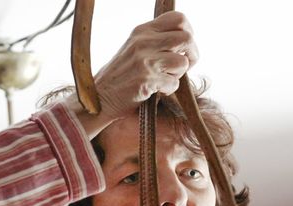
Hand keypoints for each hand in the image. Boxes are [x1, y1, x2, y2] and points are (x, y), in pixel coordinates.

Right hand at [66, 11, 197, 135]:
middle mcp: (143, 41)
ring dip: (179, 75)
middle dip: (192, 55)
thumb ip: (157, 41)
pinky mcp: (146, 79)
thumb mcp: (136, 49)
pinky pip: (173, 83)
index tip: (184, 48)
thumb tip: (187, 42)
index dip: (188, 33)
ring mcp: (144, 60)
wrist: (100, 98)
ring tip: (164, 79)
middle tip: (182, 67)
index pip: (179, 19)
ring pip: (182, 62)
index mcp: (142, 31)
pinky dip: (168, 90)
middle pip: (187, 38)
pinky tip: (156, 90)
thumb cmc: (121, 77)